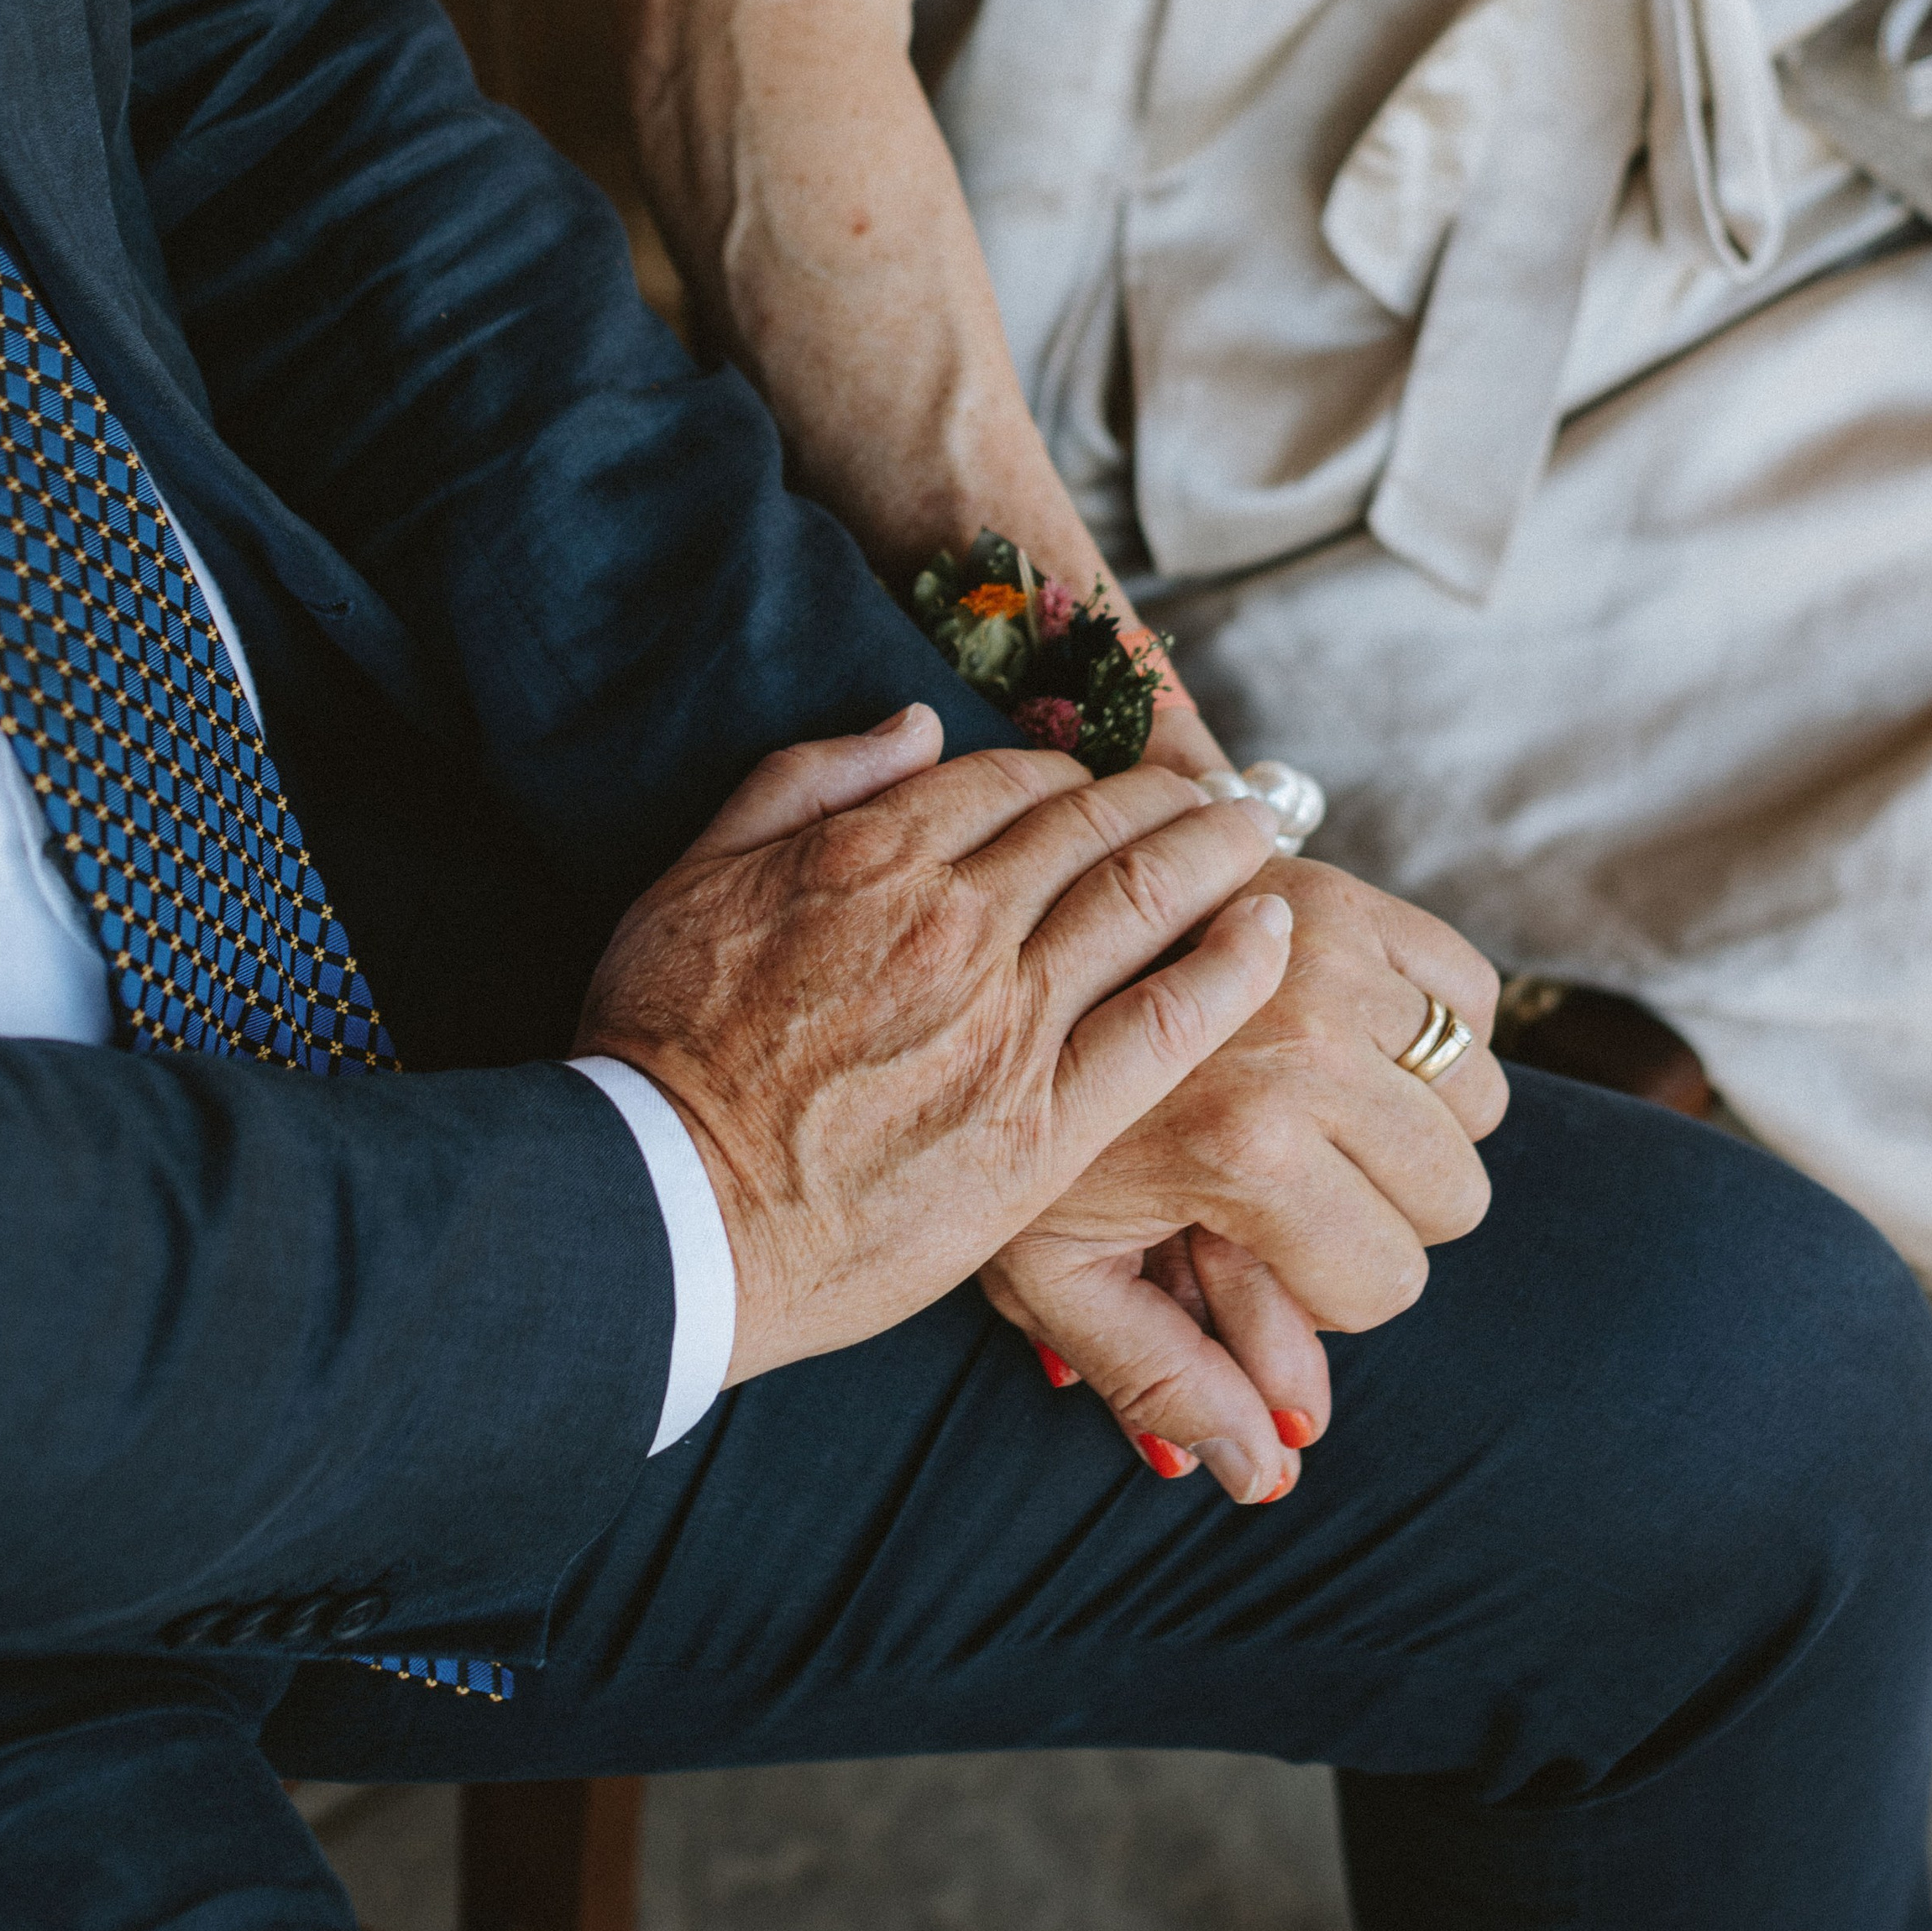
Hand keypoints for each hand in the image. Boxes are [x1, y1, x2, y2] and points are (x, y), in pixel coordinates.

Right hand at [575, 709, 1292, 1384]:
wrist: (664, 1207)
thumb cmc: (658, 1050)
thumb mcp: (694, 876)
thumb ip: (805, 782)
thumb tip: (913, 724)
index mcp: (875, 853)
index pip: (1013, 781)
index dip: (1075, 778)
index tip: (1110, 790)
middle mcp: (956, 917)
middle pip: (1096, 826)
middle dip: (1170, 798)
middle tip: (1221, 795)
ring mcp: (1006, 1017)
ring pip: (1144, 899)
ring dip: (1218, 853)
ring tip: (1261, 833)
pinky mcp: (1042, 1122)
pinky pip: (1167, 1021)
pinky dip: (1232, 965)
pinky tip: (1273, 932)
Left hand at [981, 856, 1505, 1504]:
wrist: (978, 965)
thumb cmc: (1006, 1134)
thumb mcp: (1058, 1275)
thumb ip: (1169, 1380)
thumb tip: (1271, 1479)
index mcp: (1247, 1151)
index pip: (1388, 1282)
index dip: (1326, 1293)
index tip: (1256, 1253)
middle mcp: (1307, 1047)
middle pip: (1452, 1191)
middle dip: (1383, 1212)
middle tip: (1289, 1186)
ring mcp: (1331, 956)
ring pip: (1473, 1093)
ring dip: (1413, 1114)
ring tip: (1309, 1107)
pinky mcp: (1347, 890)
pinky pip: (1467, 989)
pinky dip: (1429, 1021)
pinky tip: (1342, 1034)